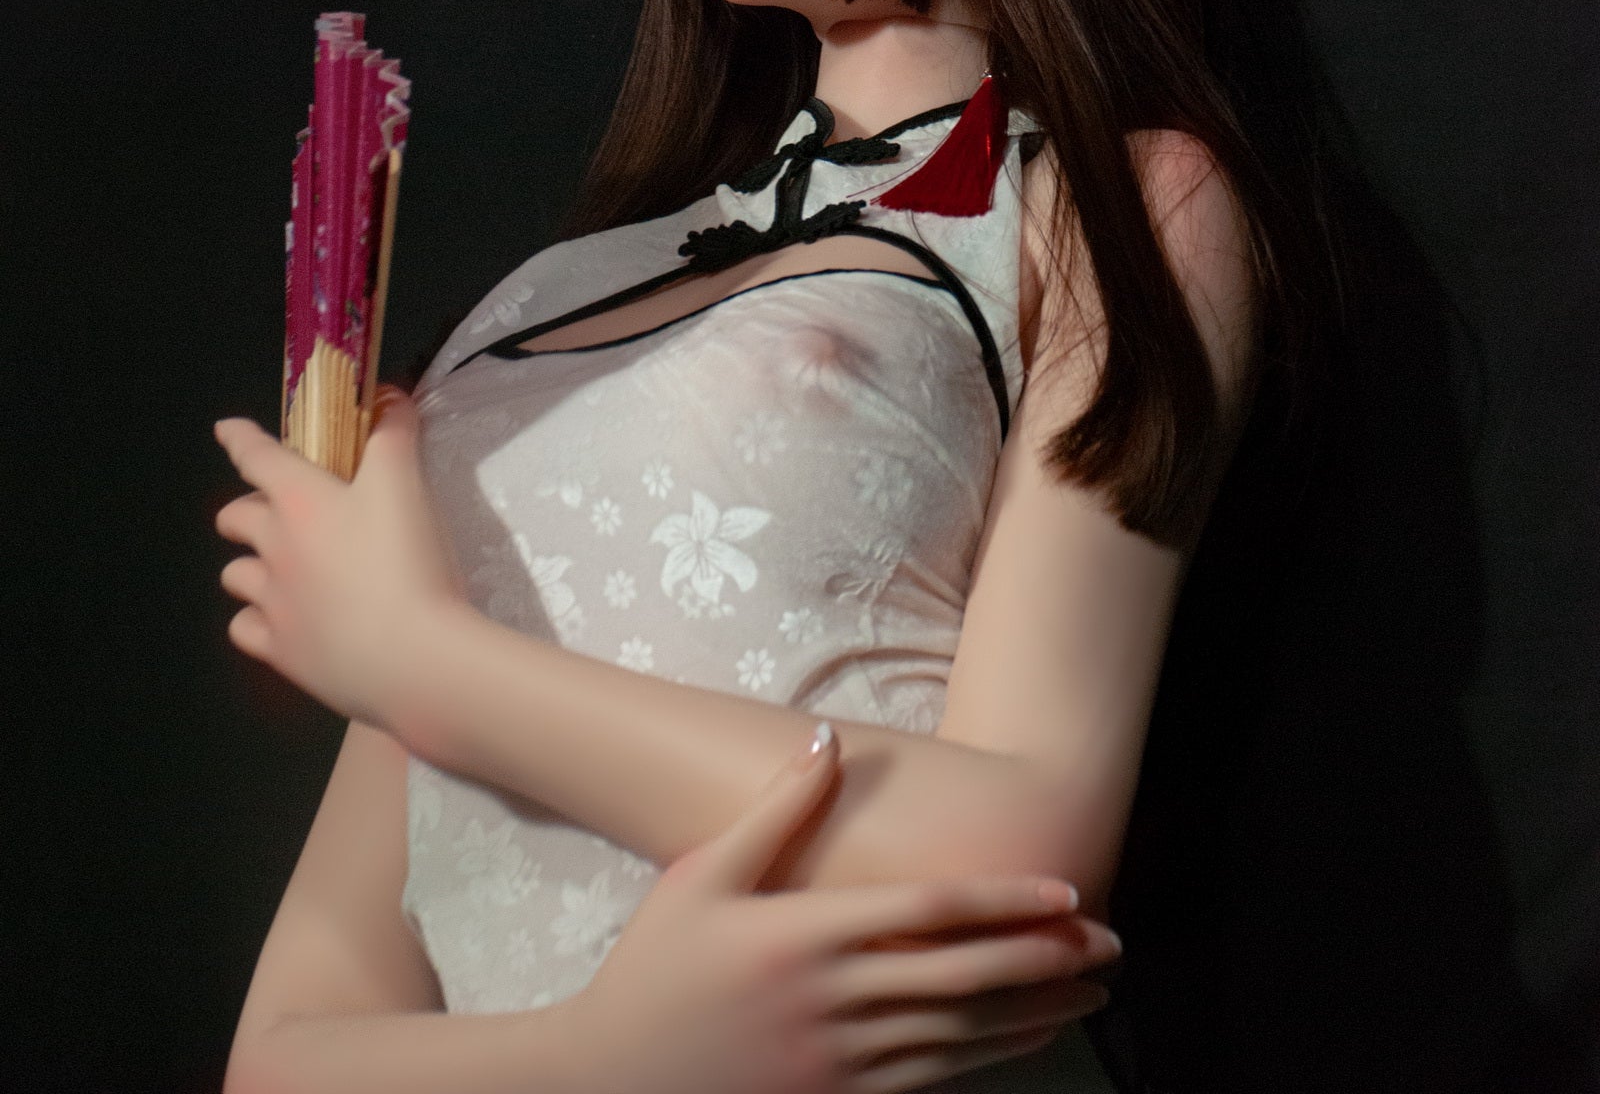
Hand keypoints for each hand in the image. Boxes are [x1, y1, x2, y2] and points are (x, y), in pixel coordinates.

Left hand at [213, 388, 463, 732]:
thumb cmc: (406, 559)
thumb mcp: (406, 481)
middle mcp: (273, 549)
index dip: (240, 438)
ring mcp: (272, 604)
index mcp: (300, 501)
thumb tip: (385, 397)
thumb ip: (393, 433)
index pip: (257, 457)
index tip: (225, 429)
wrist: (412, 657)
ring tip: (282, 569)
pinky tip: (284, 620)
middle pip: (234, 518)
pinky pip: (246, 628)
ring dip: (251, 565)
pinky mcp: (280, 652)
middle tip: (279, 512)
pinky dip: (259, 619)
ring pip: (235, 576)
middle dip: (247, 509)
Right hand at [558, 723, 1120, 1093]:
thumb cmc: (654, 971)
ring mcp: (841, 1063)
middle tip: (1111, 944)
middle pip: (966, 978)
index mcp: (809, 935)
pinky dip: (989, 1062)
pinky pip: (933, 1083)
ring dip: (1035, 1014)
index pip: (933, 915)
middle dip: (1047, 959)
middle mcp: (836, 1001)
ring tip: (1089, 994)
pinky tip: (1026, 1045)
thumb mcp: (703, 875)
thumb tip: (827, 739)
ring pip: (963, 1038)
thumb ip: (777, 809)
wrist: (607, 1082)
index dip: (1007, 902)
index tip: (1066, 893)